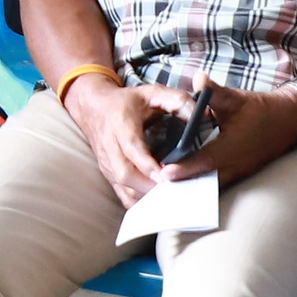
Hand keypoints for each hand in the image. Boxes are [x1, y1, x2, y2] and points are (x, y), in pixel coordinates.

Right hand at [59, 70, 183, 204]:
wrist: (94, 108)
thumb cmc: (127, 102)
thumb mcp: (153, 92)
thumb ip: (177, 101)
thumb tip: (203, 114)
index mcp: (120, 123)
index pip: (131, 147)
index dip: (146, 163)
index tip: (164, 175)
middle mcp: (110, 145)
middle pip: (124, 173)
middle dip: (148, 186)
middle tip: (173, 192)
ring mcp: (107, 163)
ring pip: (123, 187)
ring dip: (146, 197)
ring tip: (170, 201)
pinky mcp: (108, 174)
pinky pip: (122, 194)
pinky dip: (139, 203)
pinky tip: (157, 204)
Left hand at [162, 76, 296, 189]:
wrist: (289, 120)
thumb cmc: (260, 108)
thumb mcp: (236, 98)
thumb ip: (214, 91)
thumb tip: (198, 78)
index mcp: (232, 147)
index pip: (204, 160)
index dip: (184, 168)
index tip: (164, 172)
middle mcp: (236, 164)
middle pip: (205, 179)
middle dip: (182, 182)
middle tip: (156, 184)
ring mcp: (240, 172)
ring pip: (212, 185)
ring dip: (192, 186)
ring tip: (165, 187)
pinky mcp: (241, 174)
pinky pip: (219, 183)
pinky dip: (203, 185)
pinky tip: (186, 183)